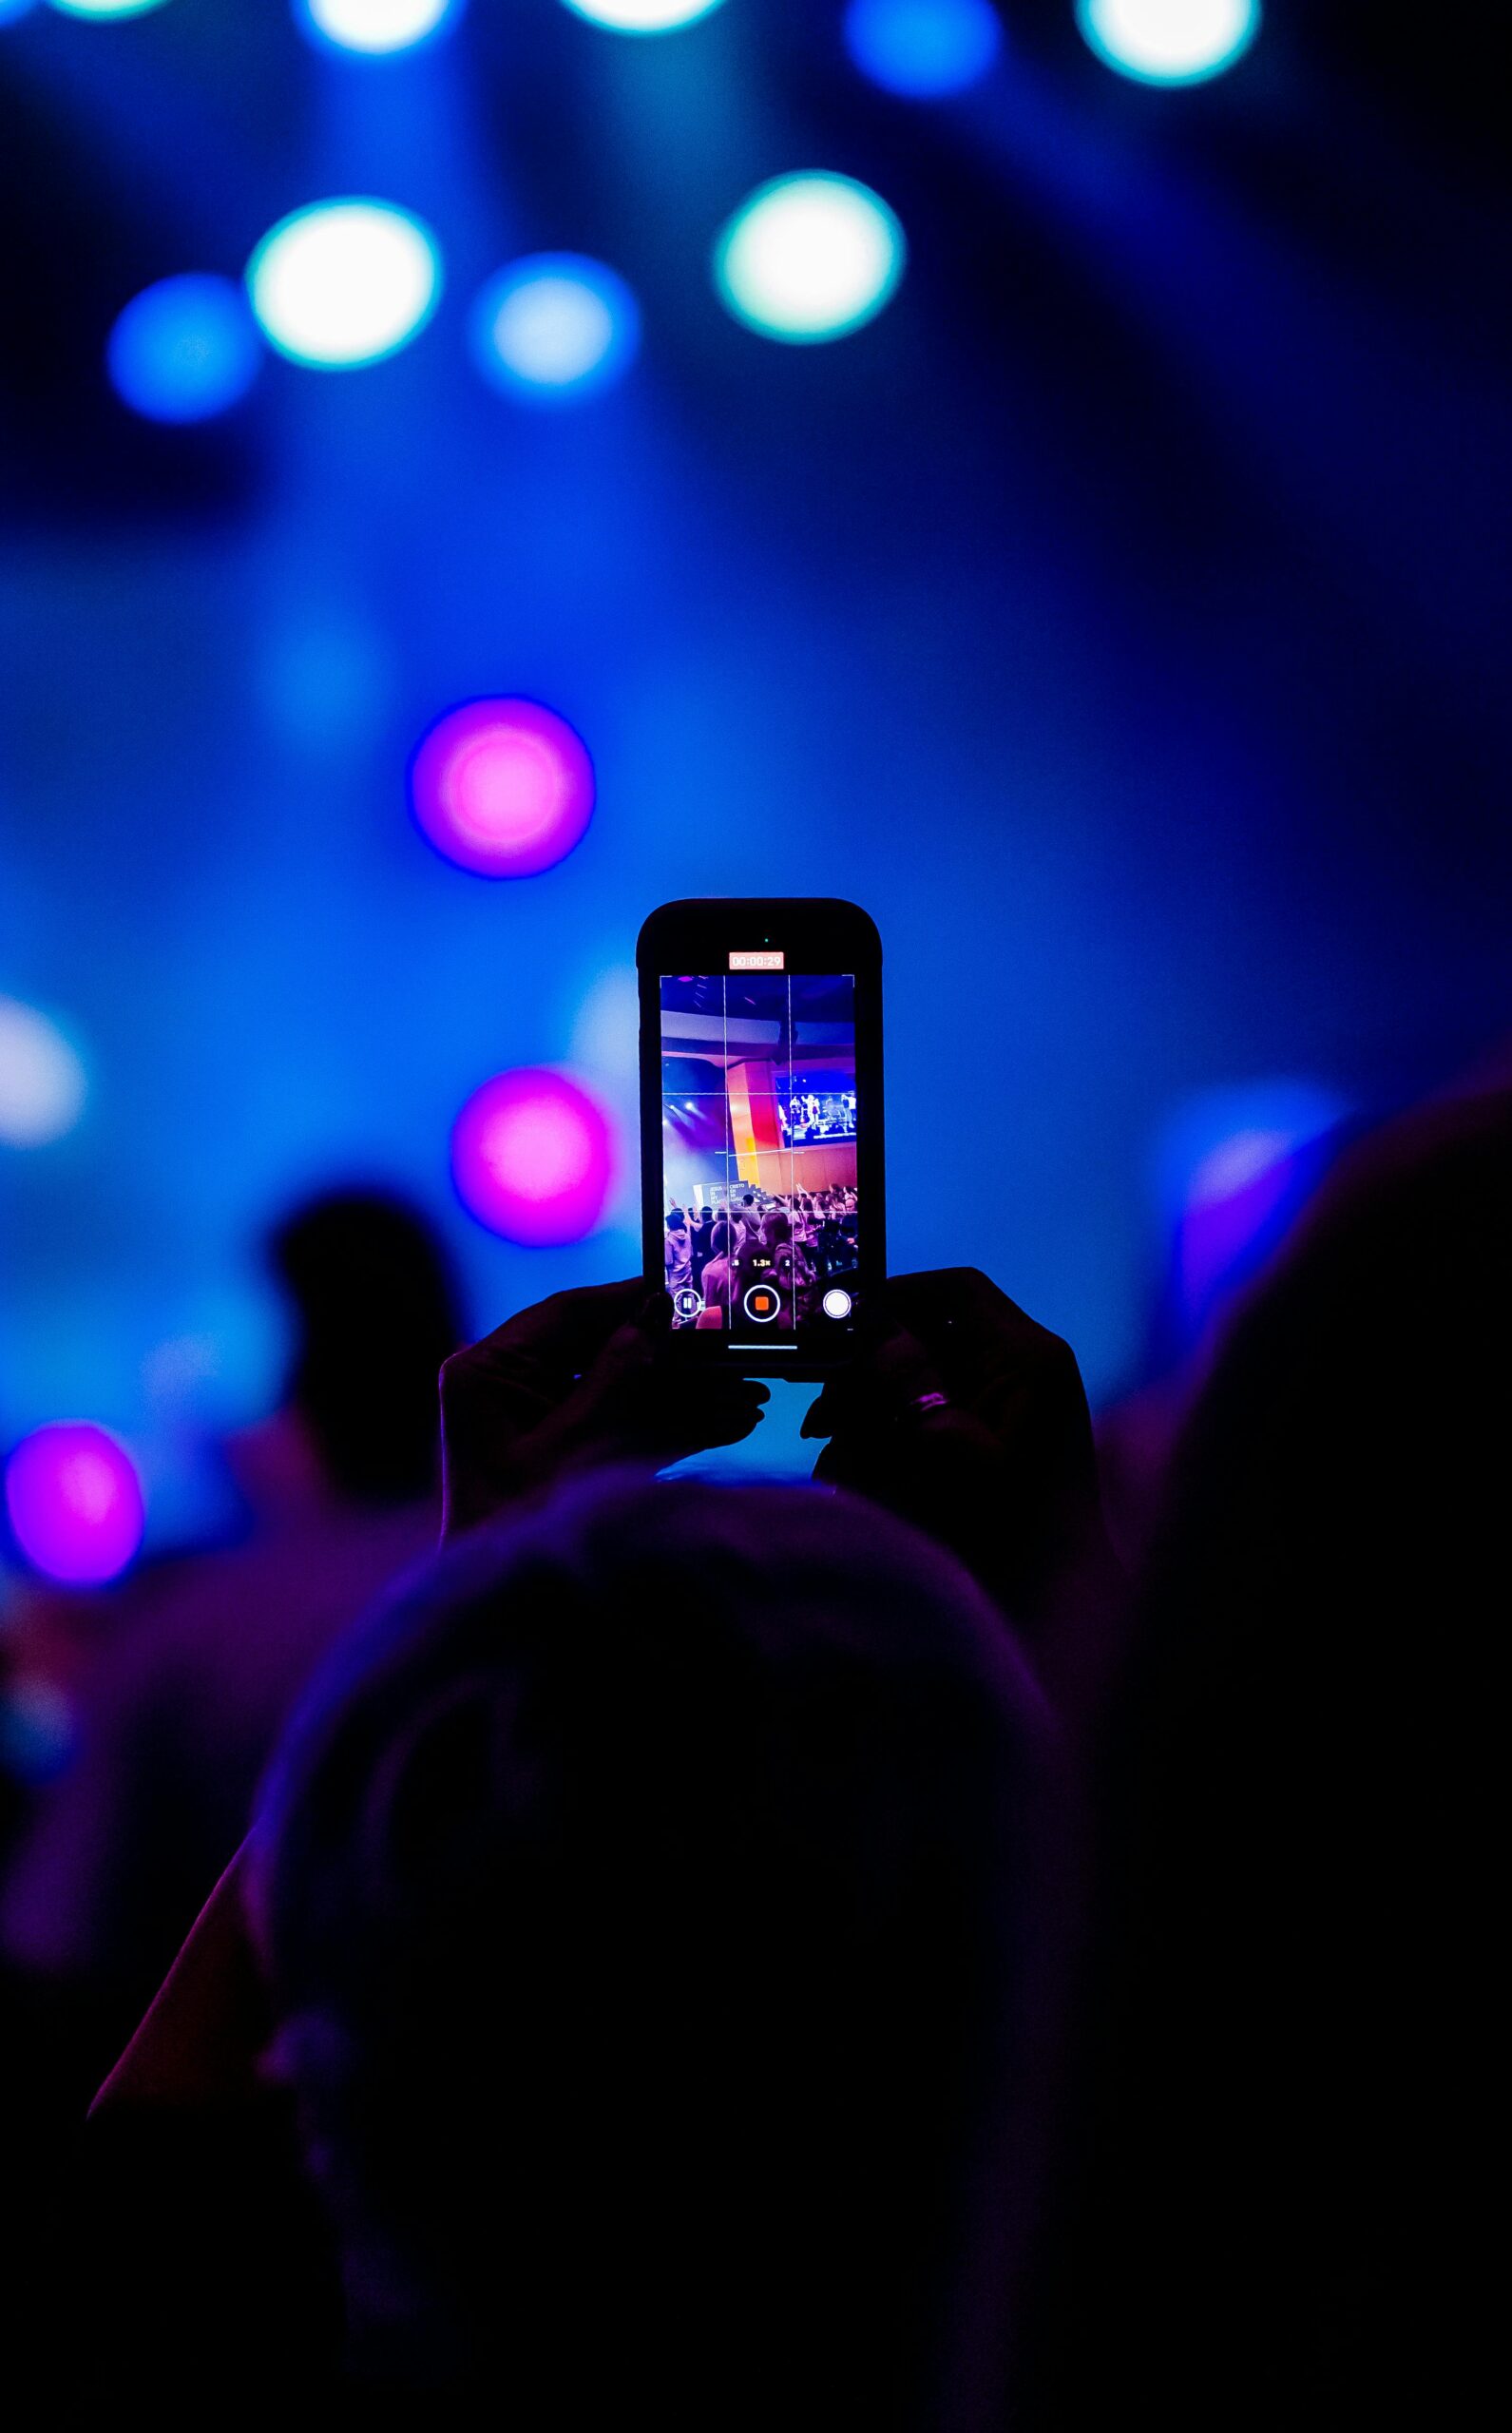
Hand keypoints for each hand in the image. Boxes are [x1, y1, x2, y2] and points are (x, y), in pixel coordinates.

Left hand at [440, 1279, 768, 1537]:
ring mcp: (540, 1422)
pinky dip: (675, 1425)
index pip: (565, 1315)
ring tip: (750, 1393)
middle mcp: (509, 1389)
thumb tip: (655, 1315)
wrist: (499, 1618)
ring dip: (687, 1394)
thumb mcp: (570, 1450)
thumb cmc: (513, 1534)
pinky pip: (626, 1426)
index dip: (627, 1300)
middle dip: (674, 1356)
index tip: (683, 1289)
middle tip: (732, 1347)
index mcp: (486, 1372)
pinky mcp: (570, 1456)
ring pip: (625, 1390)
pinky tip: (730, 1419)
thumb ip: (616, 1379)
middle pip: (603, 1350)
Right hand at [803, 1268, 1119, 1658]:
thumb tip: (878, 1329)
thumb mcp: (953, 1451)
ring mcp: (1014, 1400)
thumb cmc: (1020, 1527)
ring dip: (876, 1402)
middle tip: (823, 1409)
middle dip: (873, 1368)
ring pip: (927, 1376)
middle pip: (932, 1335)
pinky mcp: (1002, 1430)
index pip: (958, 1290)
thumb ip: (913, 1384)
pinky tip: (858, 1459)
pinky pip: (939, 1409)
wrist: (1068, 1588)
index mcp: (1027, 1358)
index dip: (899, 1294)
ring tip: (829, 1436)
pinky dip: (898, 1429)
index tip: (846, 1319)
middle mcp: (1024, 1368)